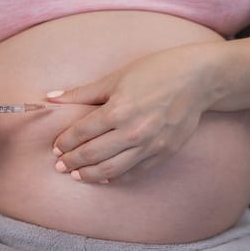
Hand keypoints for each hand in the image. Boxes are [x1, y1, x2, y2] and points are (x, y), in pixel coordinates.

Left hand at [47, 45, 212, 182]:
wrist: (198, 79)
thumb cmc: (155, 72)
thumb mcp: (115, 77)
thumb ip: (82, 92)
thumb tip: (51, 98)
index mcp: (118, 109)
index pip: (81, 133)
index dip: (64, 143)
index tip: (56, 148)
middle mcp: (132, 131)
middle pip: (92, 154)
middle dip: (71, 162)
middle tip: (60, 166)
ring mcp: (150, 146)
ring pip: (111, 170)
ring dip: (89, 175)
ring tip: (76, 175)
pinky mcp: (163, 154)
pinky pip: (134, 173)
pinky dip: (115, 178)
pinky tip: (103, 177)